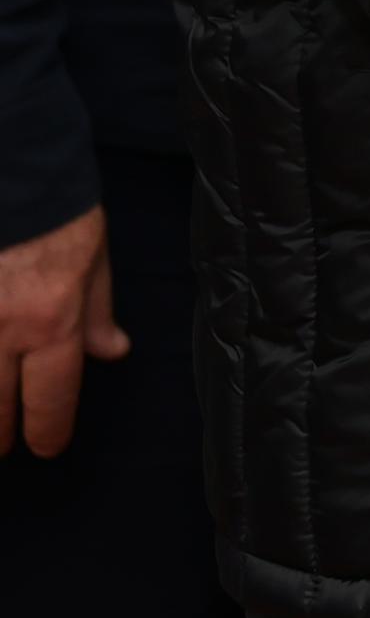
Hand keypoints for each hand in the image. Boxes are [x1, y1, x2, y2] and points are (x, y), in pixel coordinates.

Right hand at [0, 205, 124, 458]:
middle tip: (3, 447)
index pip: (51, 396)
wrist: (10, 170)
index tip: (46, 446)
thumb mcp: (92, 257)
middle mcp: (0, 330)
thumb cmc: (54, 209)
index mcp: (50, 319)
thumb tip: (111, 352)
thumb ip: (96, 311)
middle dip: (0, 434)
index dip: (48, 429)